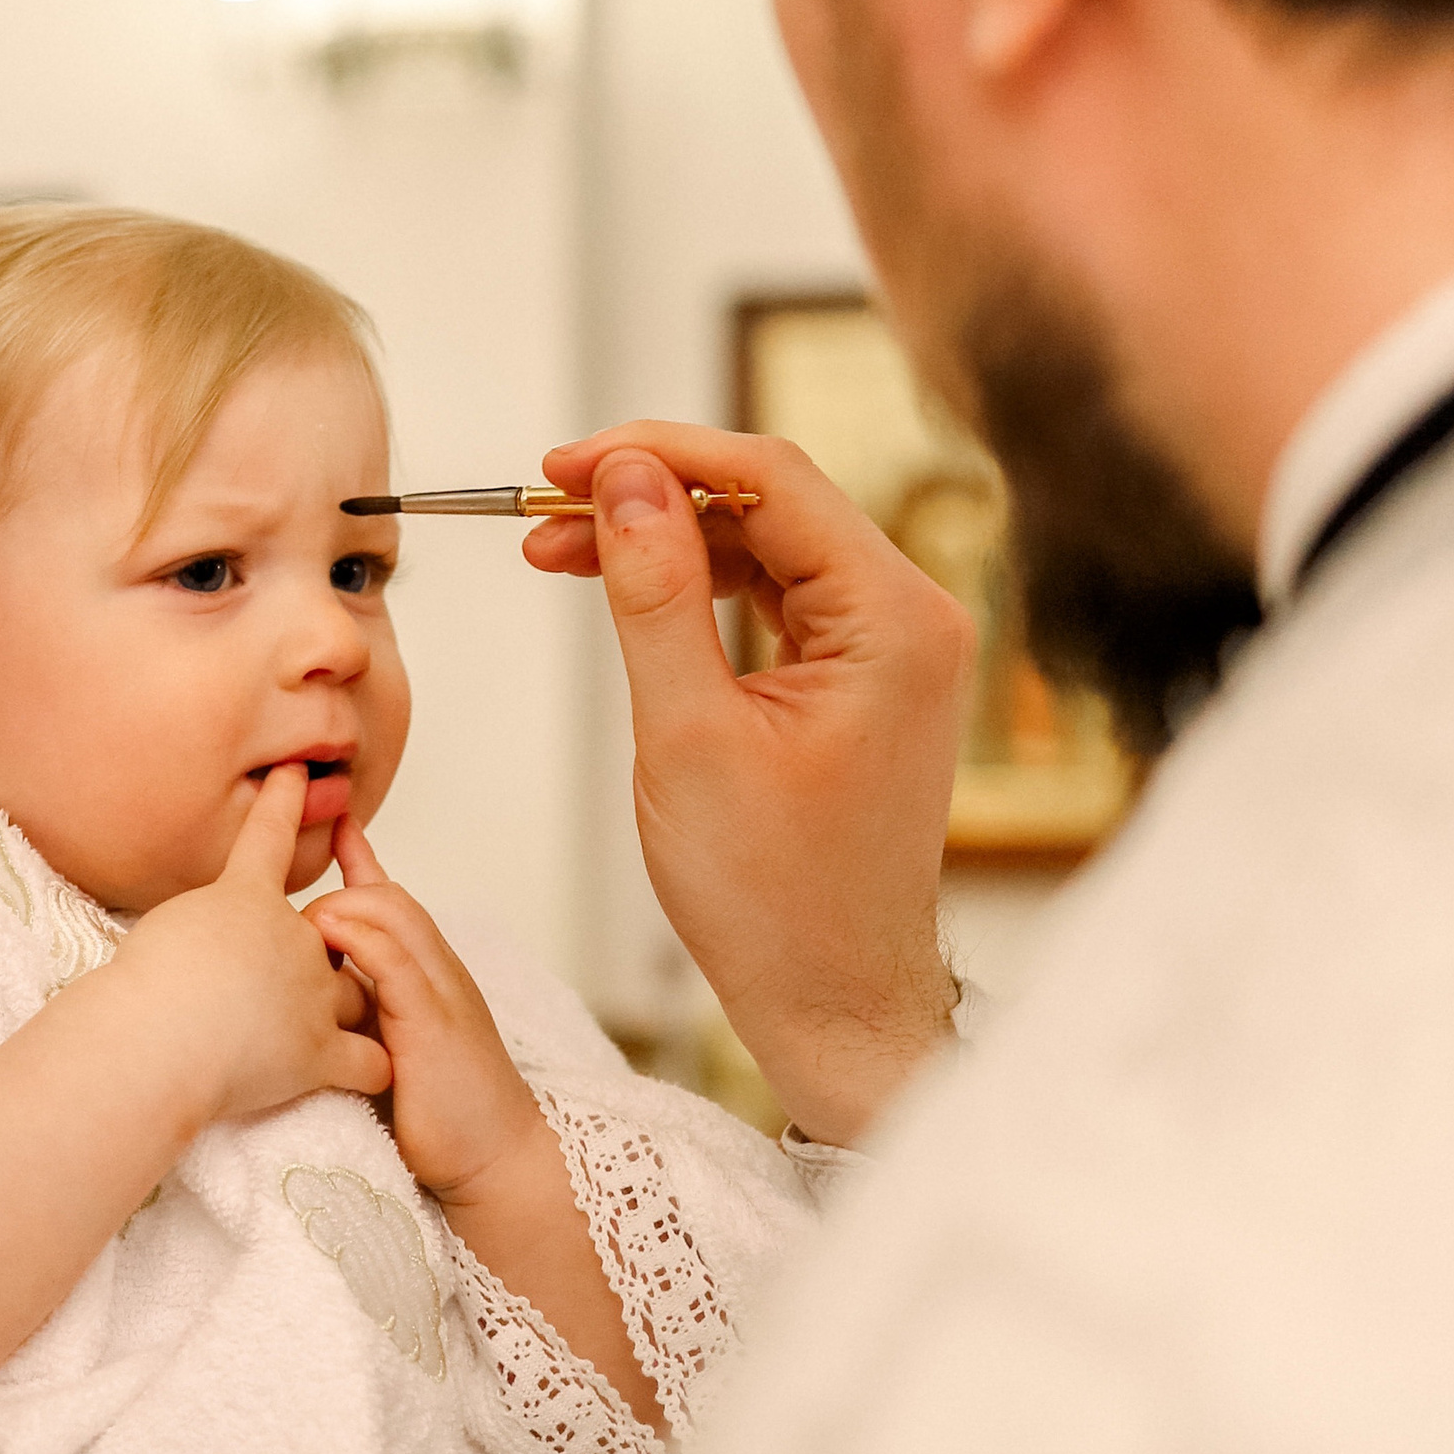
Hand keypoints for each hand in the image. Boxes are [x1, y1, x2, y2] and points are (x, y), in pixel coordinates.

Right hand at [110, 760, 392, 1125]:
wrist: (157, 1036)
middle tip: (264, 986)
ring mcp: (312, 996)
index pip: (268, 839)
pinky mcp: (319, 1053)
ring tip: (319, 1030)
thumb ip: (198, 922)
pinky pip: (368, 1061)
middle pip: (328, 936)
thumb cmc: (142, 982)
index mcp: (246, 899)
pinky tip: (381, 1076)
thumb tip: (204, 941)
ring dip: (350, 1008)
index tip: (299, 772)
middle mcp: (294, 939)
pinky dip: (375, 1068)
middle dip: (316, 954)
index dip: (285, 803)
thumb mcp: (160, 926)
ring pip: (357, 994)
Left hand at [306, 817, 543, 1206]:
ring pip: (393, 915)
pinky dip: (361, 942)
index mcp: (428, 977)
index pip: (394, 903)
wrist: (492, 1161)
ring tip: (305, 925)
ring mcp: (440, 994)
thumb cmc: (437, 1114)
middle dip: (342, 877)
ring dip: (343, 907)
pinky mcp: (434, 1024)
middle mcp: (438, 973)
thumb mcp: (393, 1050)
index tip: (332, 827)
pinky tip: (328, 943)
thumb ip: (363, 1016)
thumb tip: (310, 999)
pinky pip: (395, 962)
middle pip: (389, 896)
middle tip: (294, 907)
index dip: (361, 862)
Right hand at [525, 423, 968, 1141]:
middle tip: (541, 511)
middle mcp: (911, 616)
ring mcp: (890, 647)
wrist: (833, 1000)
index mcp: (895, 619)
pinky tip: (620, 587)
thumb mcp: (688, 735)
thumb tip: (624, 478)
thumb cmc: (774, 898)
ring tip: (556, 552)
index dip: (658, 453)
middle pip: (768, 500)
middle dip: (649, 494)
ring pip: (763, 544)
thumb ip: (656, 592)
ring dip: (662, 539)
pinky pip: (773, 597)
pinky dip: (696, 587)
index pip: (772, 476)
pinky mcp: (860, 676)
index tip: (560, 465)